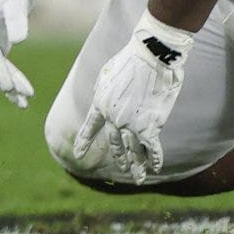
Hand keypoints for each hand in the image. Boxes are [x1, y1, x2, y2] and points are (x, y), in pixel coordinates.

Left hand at [73, 15, 193, 179]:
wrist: (150, 56)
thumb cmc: (130, 59)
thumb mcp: (107, 74)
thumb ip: (104, 91)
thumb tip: (106, 102)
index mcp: (99, 104)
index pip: (90, 128)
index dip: (84, 142)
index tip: (78, 155)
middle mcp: (113, 117)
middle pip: (114, 143)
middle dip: (119, 158)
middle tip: (122, 169)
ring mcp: (131, 123)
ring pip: (133, 150)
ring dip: (137, 166)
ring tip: (138, 178)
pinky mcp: (150, 125)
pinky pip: (152, 147)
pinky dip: (154, 158)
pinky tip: (155, 167)